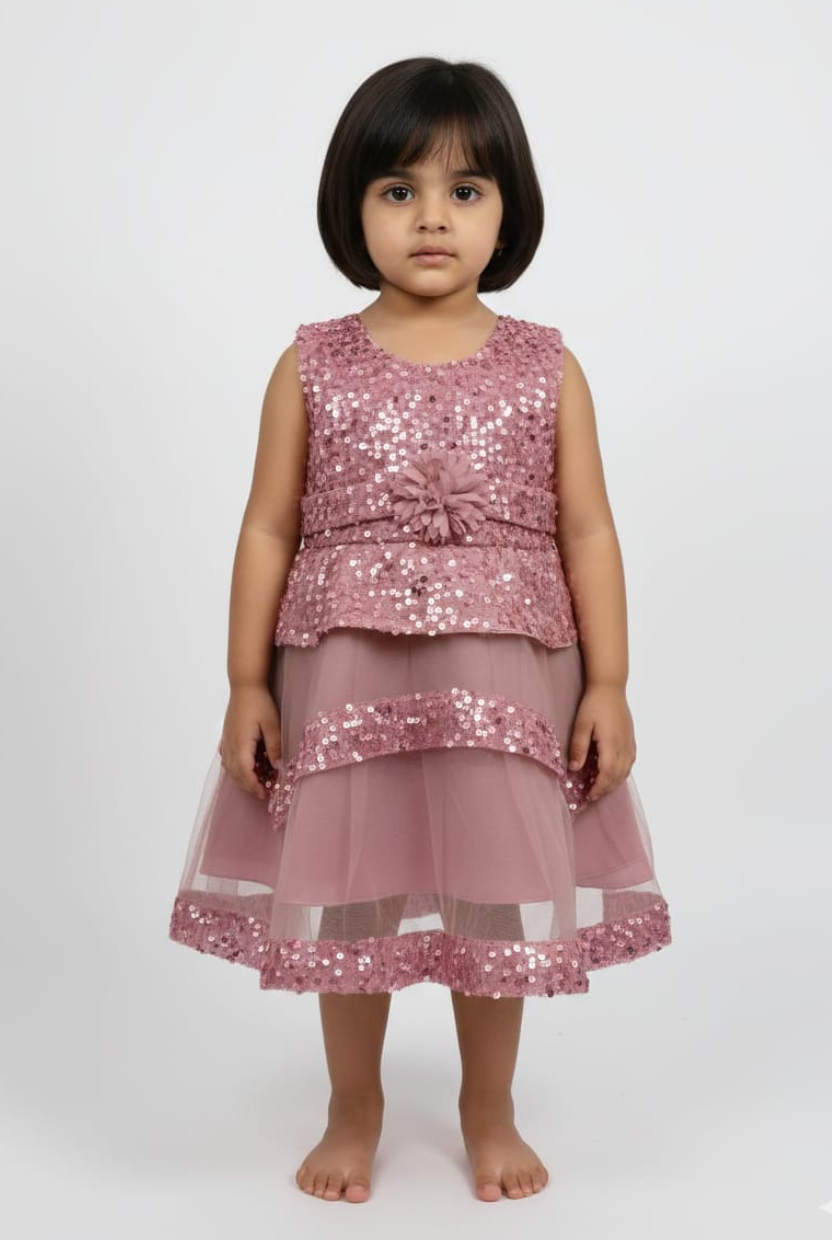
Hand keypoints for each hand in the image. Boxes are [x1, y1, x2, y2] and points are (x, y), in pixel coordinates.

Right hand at [220, 684, 282, 800]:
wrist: (245, 686)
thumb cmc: (259, 703)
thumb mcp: (272, 725)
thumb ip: (275, 747)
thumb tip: (279, 767)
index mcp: (241, 744)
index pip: (245, 773)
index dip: (254, 786)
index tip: (264, 794)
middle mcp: (230, 745)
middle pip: (236, 774)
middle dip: (248, 785)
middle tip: (263, 792)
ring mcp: (226, 741)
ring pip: (229, 768)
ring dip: (241, 778)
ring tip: (255, 783)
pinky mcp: (226, 736)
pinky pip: (227, 759)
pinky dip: (235, 768)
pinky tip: (243, 768)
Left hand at [567, 683, 635, 801]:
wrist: (610, 687)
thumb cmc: (594, 704)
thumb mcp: (581, 725)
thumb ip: (578, 747)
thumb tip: (574, 769)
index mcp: (611, 744)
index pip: (607, 774)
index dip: (599, 788)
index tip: (590, 796)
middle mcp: (624, 746)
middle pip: (618, 775)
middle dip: (606, 788)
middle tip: (593, 796)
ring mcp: (629, 742)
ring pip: (626, 770)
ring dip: (615, 782)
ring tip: (602, 788)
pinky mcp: (631, 738)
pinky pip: (630, 762)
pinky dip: (622, 772)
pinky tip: (615, 773)